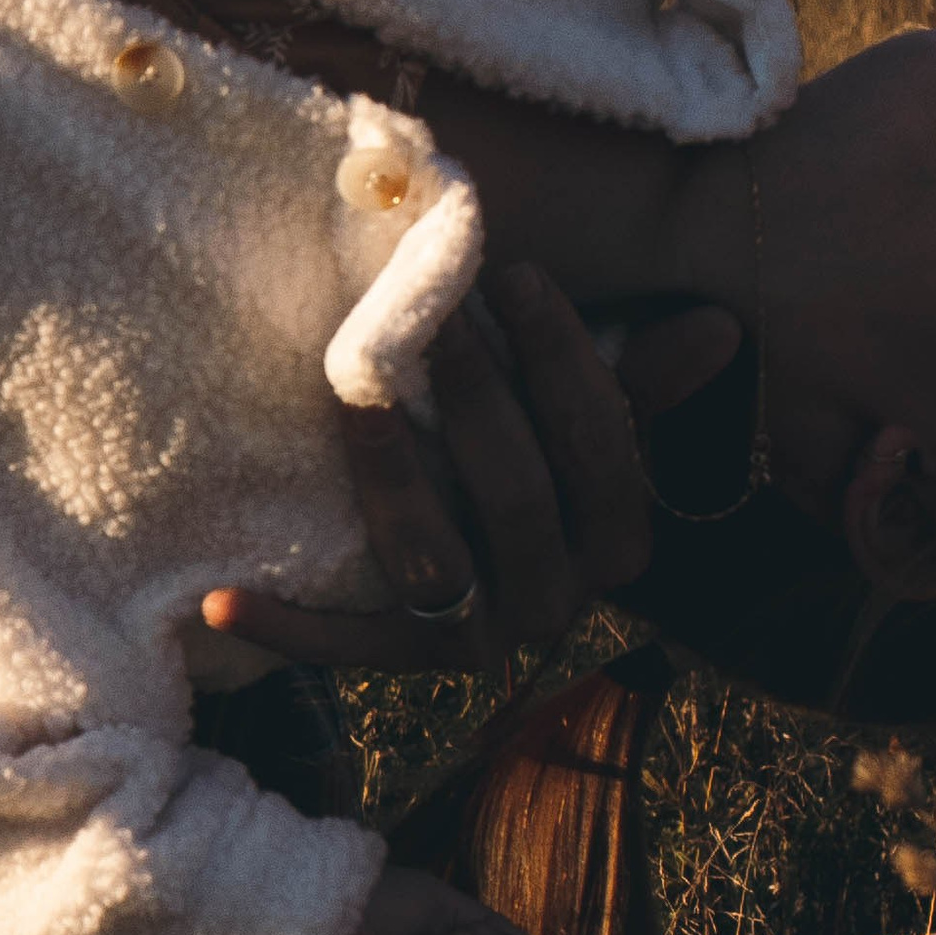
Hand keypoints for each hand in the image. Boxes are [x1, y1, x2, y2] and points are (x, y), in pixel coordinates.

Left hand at [194, 268, 737, 678]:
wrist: (479, 573)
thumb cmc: (534, 460)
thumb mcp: (586, 424)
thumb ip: (638, 382)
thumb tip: (719, 331)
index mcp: (620, 545)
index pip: (601, 444)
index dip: (561, 356)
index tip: (512, 272)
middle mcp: (558, 604)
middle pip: (516, 491)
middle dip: (473, 391)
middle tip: (425, 308)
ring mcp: (478, 640)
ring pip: (433, 556)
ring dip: (389, 471)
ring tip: (351, 388)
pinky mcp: (398, 662)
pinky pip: (340, 646)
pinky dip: (282, 628)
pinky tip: (216, 602)